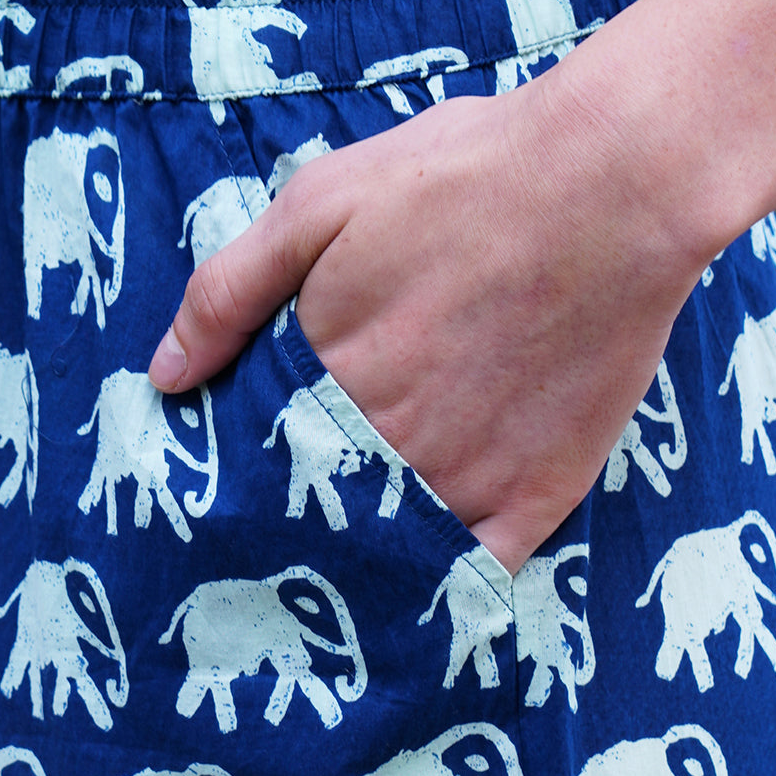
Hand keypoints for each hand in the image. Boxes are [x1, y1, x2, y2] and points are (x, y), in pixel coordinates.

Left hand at [149, 70, 702, 574]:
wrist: (612, 182)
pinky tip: (423, 594)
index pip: (258, 473)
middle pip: (320, 522)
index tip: (225, 508)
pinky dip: (446, 590)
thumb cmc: (462, 181)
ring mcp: (467, 482)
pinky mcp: (539, 496)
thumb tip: (163, 376)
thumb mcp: (318, 204)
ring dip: (361, 569)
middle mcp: (389, 452)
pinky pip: (477, 575)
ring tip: (338, 579)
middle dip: (294, 536)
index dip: (242, 490)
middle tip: (276, 551)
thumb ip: (230, 292)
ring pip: (390, 558)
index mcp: (327, 390)